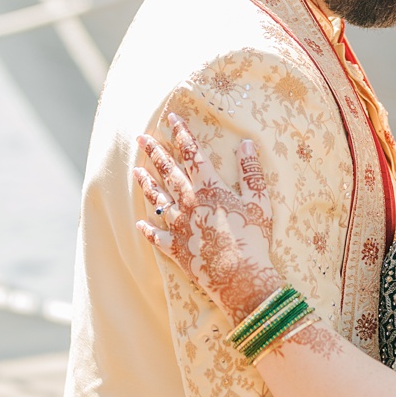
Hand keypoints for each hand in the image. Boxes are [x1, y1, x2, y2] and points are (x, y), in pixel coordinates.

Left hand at [134, 113, 279, 320]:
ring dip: (146, 184)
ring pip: (158, 200)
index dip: (182, 134)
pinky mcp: (177, 249)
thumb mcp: (260, 201)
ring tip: (135, 171)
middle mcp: (189, 204)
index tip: (171, 118)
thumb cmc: (254, 238)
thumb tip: (247, 143)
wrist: (241, 278)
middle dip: (156, 152)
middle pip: (169, 173)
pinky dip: (148, 230)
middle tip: (141, 137)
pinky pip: (157, 237)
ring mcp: (180, 227)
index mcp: (210, 189)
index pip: (193, 155)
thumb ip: (251, 171)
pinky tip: (140, 224)